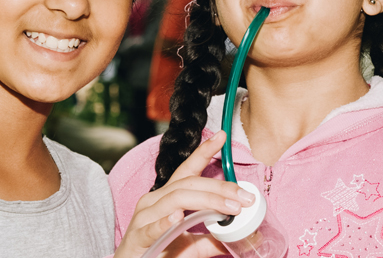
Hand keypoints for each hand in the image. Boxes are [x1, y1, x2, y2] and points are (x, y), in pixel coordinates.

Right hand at [114, 131, 253, 257]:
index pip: (187, 171)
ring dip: (206, 201)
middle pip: (188, 184)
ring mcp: (144, 217)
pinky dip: (165, 221)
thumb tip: (239, 236)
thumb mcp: (189, 246)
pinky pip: (152, 226)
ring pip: (176, 199)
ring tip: (228, 207)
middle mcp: (154, 201)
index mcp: (166, 198)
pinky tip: (177, 217)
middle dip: (219, 187)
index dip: (203, 153)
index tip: (221, 137)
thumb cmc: (156, 254)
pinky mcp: (137, 237)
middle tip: (244, 196)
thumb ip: (210, 239)